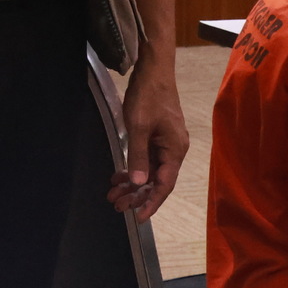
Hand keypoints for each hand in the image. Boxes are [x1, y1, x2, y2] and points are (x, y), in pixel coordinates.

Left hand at [107, 60, 187, 221]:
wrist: (153, 69)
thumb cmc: (147, 95)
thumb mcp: (138, 126)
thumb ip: (138, 155)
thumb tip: (139, 183)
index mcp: (174, 150)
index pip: (164, 185)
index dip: (151, 202)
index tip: (138, 217)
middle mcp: (173, 149)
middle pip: (156, 180)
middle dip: (136, 194)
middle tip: (116, 205)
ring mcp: (165, 142)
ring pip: (149, 170)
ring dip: (132, 183)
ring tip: (113, 193)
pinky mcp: (157, 135)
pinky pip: (145, 158)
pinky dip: (133, 167)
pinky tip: (118, 175)